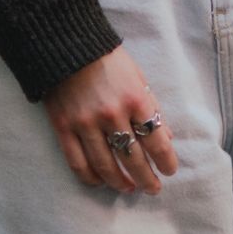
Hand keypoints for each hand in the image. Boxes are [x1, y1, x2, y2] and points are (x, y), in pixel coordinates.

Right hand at [46, 45, 178, 198]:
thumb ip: (152, 107)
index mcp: (135, 100)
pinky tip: (100, 182)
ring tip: (129, 188)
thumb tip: (167, 136)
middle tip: (153, 189)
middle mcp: (112, 114)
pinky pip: (77, 162)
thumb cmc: (107, 60)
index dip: (166, 161)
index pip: (156, 142)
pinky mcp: (63, 128)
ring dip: (120, 182)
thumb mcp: (138, 77)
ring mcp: (86, 123)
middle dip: (147, 178)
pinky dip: (90, 177)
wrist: (65, 44)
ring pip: (105, 166)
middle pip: (133, 159)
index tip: (169, 171)